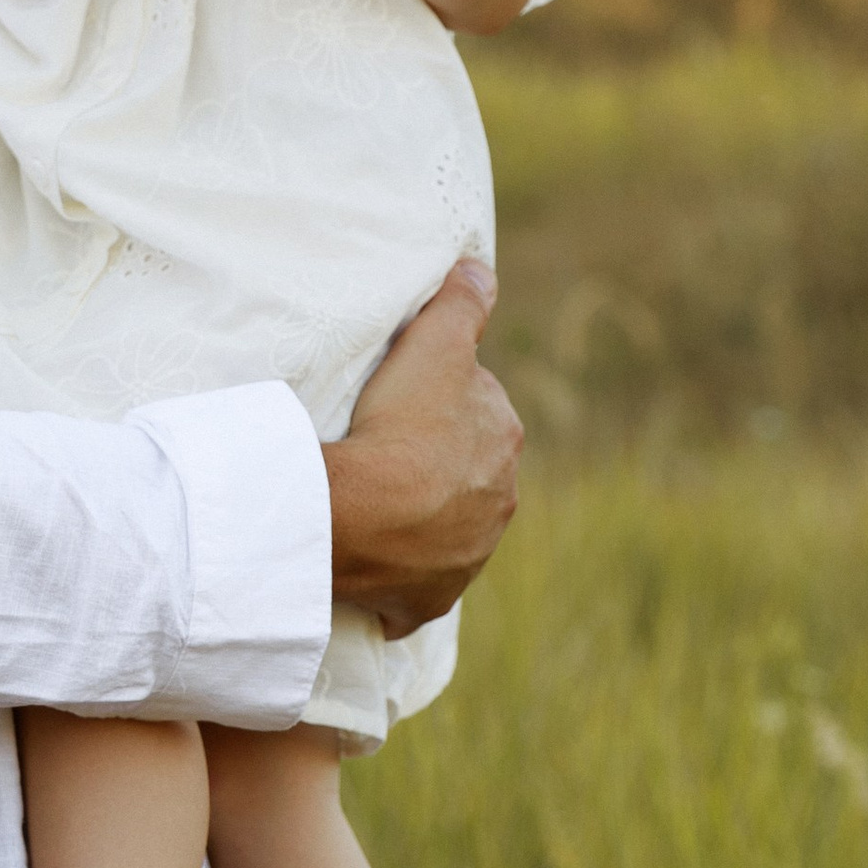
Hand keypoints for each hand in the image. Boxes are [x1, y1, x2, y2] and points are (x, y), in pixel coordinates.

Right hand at [324, 262, 520, 634]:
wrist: (364, 517)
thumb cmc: (399, 426)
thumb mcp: (434, 345)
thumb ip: (462, 302)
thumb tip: (481, 268)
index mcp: (503, 443)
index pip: (475, 409)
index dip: (436, 401)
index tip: (398, 402)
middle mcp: (498, 503)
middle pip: (462, 471)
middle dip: (432, 463)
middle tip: (378, 450)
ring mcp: (465, 557)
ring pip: (443, 529)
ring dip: (416, 519)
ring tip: (370, 505)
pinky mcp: (428, 599)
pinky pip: (414, 587)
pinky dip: (397, 577)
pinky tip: (370, 566)